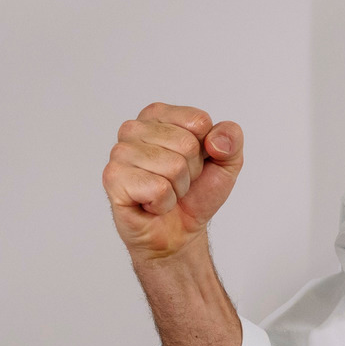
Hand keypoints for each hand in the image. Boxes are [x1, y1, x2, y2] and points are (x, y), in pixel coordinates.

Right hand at [102, 103, 242, 260]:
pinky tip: (152, 203)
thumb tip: (216, 140)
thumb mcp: (227, 161)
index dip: (206, 148)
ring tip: (165, 191)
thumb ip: (231, 138)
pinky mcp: (113, 178)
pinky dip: (164, 203)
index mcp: (158, 115)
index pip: (198, 121)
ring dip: (178, 188)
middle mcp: (134, 129)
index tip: (194, 161)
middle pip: (186, 144)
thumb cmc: (197, 192)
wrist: (180, 230)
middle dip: (192, 171)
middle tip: (178, 181)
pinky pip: (158, 188)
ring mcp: (120, 153)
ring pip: (173, 167)